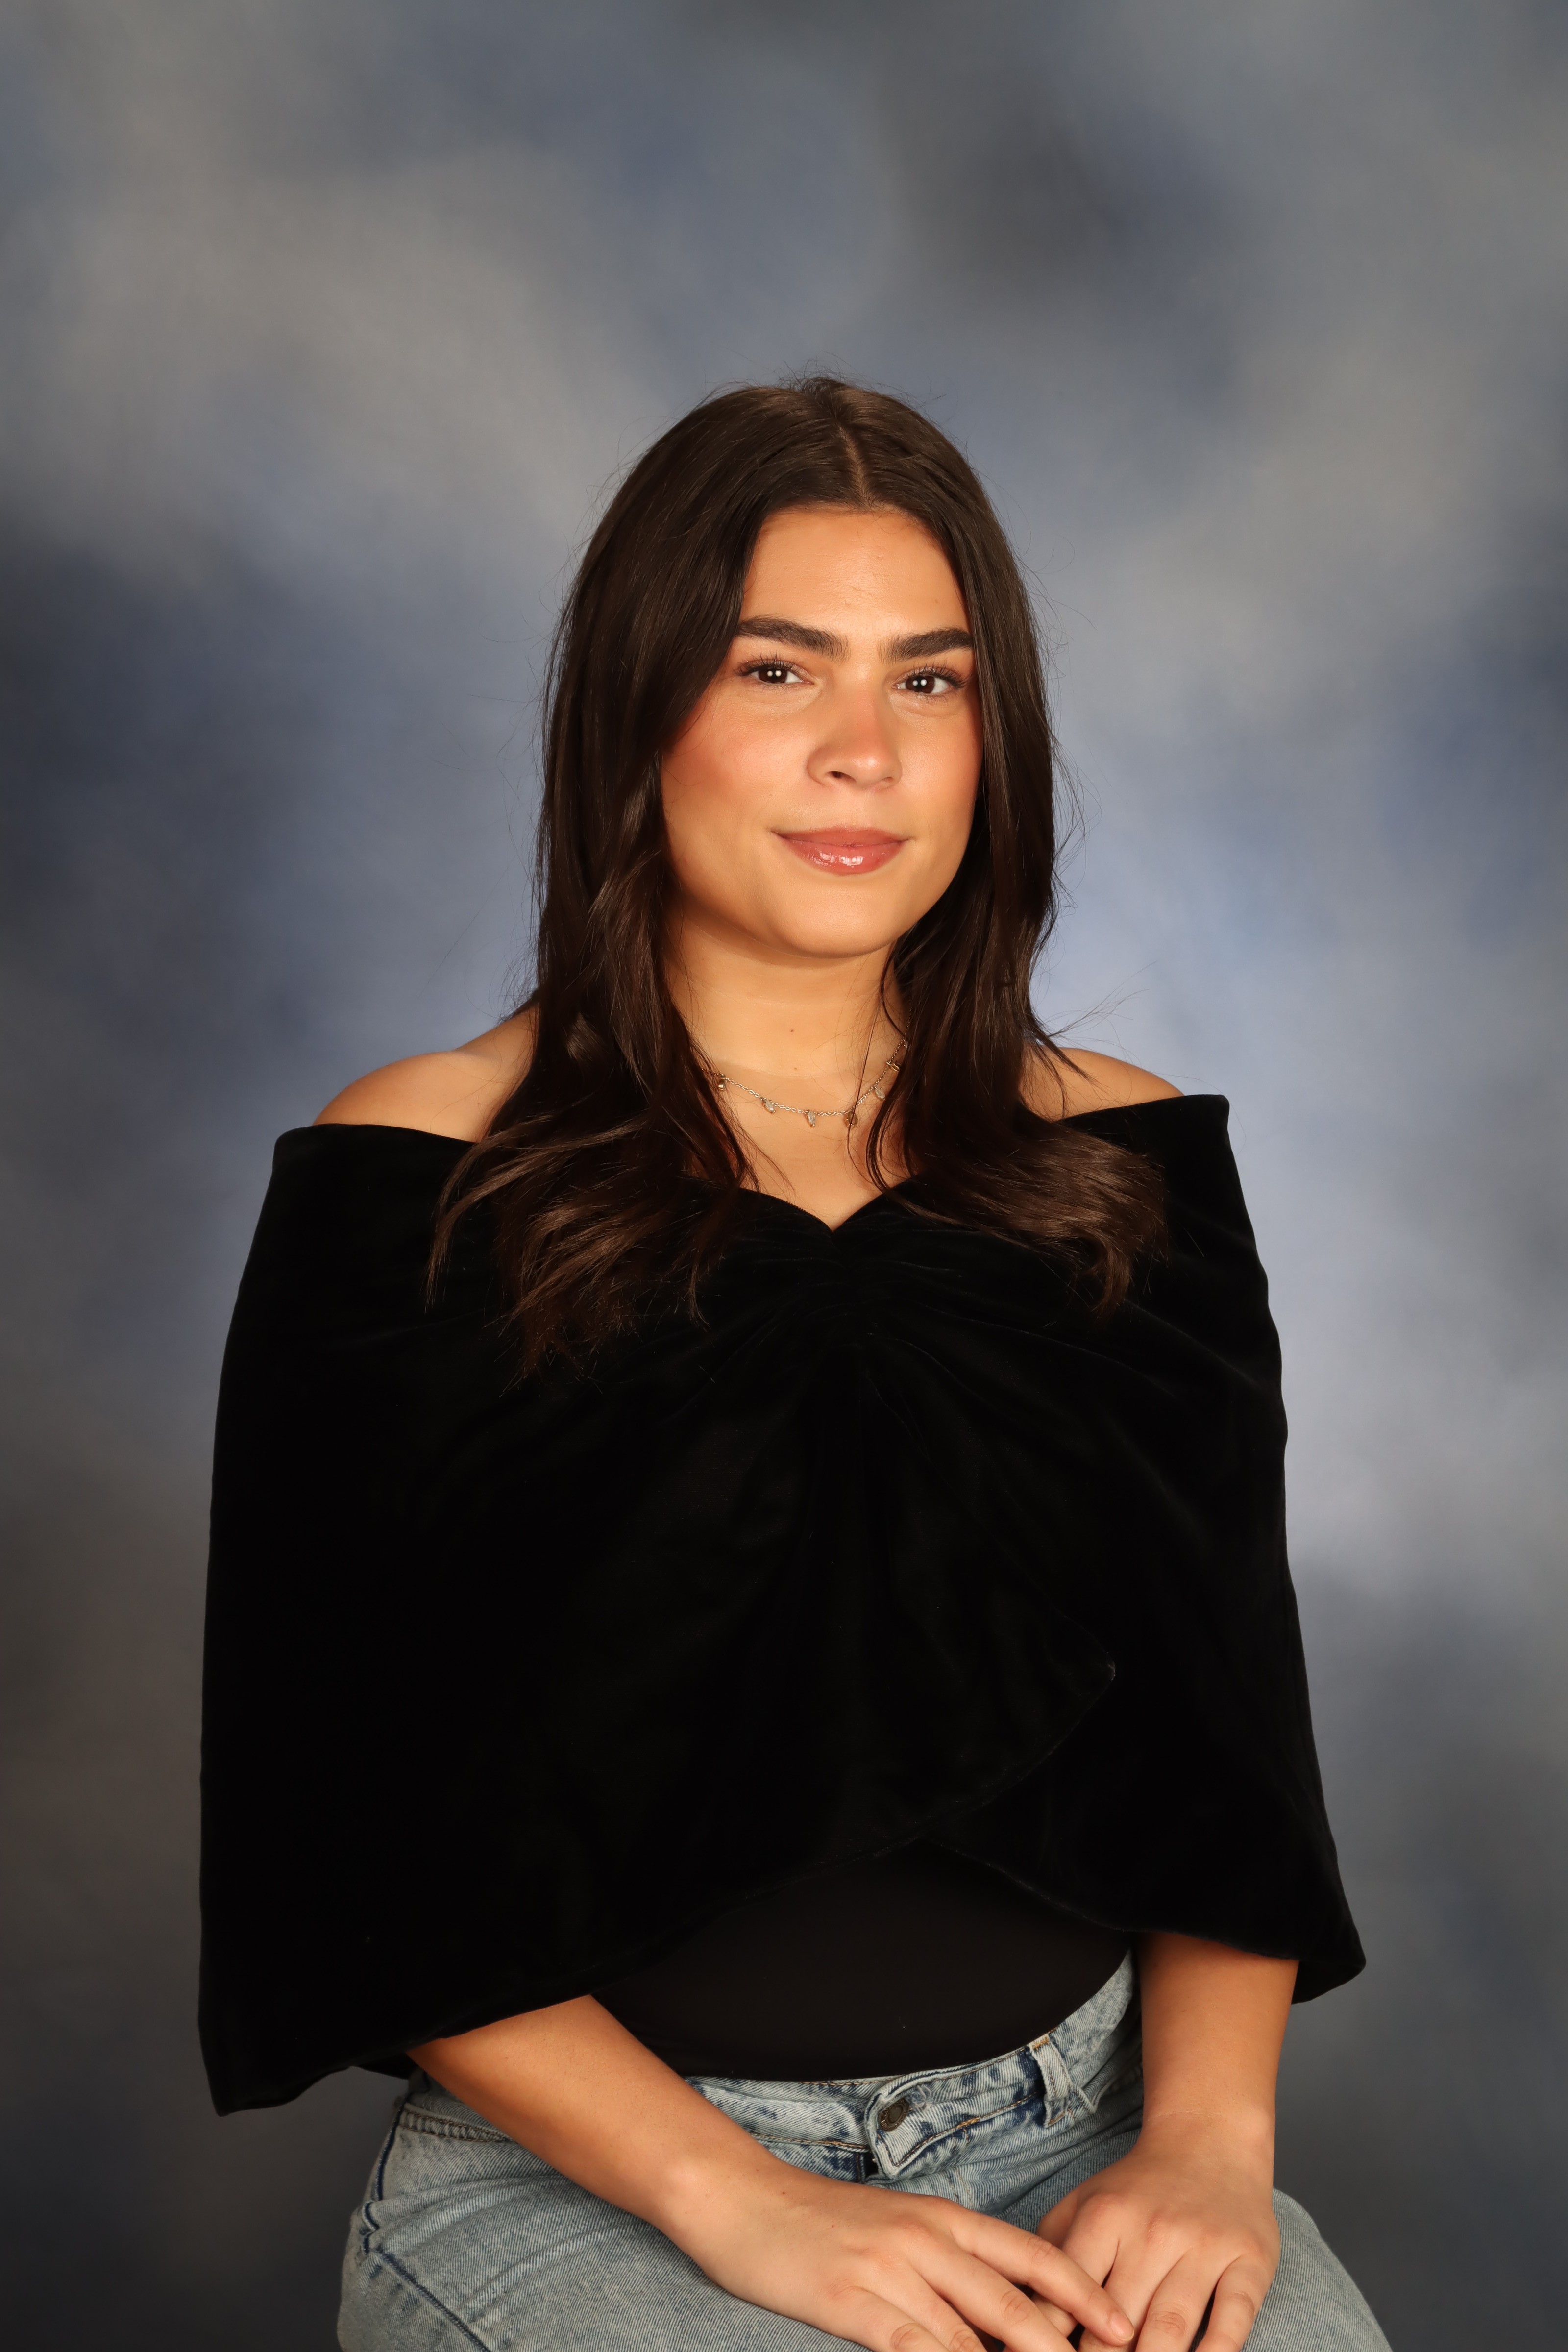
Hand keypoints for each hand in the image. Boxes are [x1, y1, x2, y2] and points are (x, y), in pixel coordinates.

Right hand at [680, 2155, 1134, 2351]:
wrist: (744, 2199)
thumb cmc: (822, 2221)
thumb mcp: (898, 2230)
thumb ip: (949, 2267)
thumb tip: (1000, 2318)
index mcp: (944, 2219)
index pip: (1032, 2258)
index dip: (1083, 2296)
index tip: (1123, 2328)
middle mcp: (928, 2241)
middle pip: (1015, 2307)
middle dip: (1064, 2351)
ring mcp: (892, 2271)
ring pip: (973, 2340)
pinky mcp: (854, 2301)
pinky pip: (916, 2351)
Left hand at [1035, 2117, 1279, 2351]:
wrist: (1210, 2140)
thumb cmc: (1136, 2189)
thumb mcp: (1083, 2203)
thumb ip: (1049, 2253)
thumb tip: (1014, 2312)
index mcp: (1105, 2217)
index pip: (1069, 2291)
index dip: (1049, 2338)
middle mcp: (1154, 2230)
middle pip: (1119, 2322)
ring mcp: (1204, 2246)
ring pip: (1172, 2327)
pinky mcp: (1249, 2261)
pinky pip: (1233, 2318)